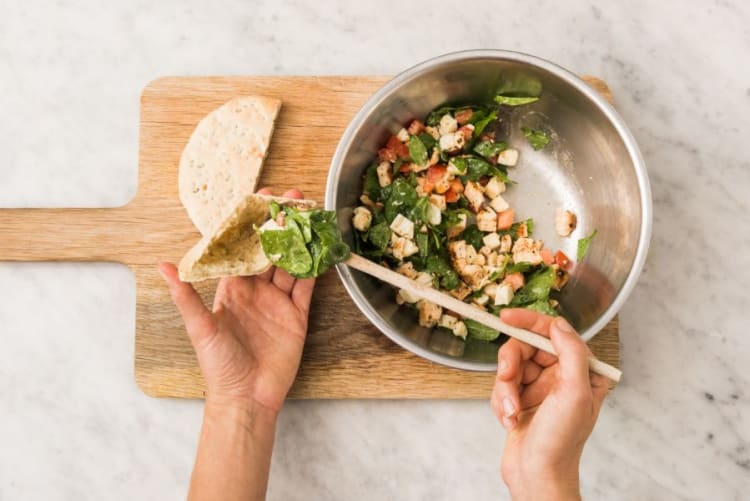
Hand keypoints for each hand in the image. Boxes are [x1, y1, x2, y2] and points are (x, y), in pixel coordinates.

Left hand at [159, 188, 314, 413]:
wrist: (246, 397)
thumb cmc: (219, 365)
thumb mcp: (200, 329)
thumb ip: (186, 296)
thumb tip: (162, 267)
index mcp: (232, 289)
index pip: (242, 249)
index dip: (250, 225)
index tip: (259, 200)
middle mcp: (256, 292)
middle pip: (270, 251)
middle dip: (280, 225)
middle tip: (292, 199)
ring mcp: (278, 303)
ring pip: (291, 264)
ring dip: (300, 241)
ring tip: (310, 216)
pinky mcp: (297, 316)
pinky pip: (307, 287)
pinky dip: (314, 269)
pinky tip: (321, 249)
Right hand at [491, 309, 608, 499]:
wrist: (537, 477)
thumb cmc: (561, 442)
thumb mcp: (575, 393)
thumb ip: (571, 353)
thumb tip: (559, 324)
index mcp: (580, 371)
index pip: (553, 333)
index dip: (529, 322)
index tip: (507, 317)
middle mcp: (560, 377)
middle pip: (525, 348)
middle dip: (511, 365)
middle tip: (508, 378)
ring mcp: (539, 389)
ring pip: (509, 368)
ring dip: (505, 389)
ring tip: (510, 410)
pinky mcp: (520, 401)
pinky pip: (500, 387)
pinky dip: (500, 403)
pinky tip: (509, 420)